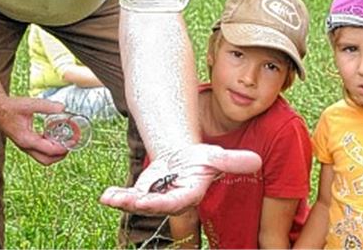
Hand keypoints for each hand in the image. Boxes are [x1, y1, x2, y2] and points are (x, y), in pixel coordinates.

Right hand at [0, 95, 68, 164]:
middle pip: (47, 160)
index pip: (49, 150)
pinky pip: (39, 151)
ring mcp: (25, 146)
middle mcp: (25, 146)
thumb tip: (62, 107)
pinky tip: (54, 136)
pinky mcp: (25, 143)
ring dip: (55, 153)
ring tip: (64, 141)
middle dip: (60, 155)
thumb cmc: (10, 107)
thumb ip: (46, 106)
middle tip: (70, 145)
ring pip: (43, 158)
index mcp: (27, 139)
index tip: (73, 142)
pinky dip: (49, 148)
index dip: (63, 148)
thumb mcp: (29, 104)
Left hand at [99, 143, 261, 215]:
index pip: (176, 202)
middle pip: (154, 205)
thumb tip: (257, 160)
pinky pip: (129, 197)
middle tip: (127, 200)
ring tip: (110, 197)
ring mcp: (155, 199)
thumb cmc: (201, 160)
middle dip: (139, 204)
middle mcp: (170, 202)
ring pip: (138, 203)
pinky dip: (117, 196)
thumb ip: (234, 161)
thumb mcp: (216, 157)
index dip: (162, 202)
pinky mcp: (143, 194)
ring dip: (124, 201)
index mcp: (188, 196)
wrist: (183, 158)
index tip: (147, 200)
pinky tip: (105, 195)